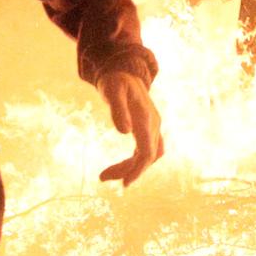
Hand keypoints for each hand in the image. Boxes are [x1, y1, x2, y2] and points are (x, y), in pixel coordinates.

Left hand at [96, 69, 163, 185]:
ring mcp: (153, 127)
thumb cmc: (116, 81)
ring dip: (131, 167)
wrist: (125, 71)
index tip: (125, 184)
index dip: (138, 169)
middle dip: (128, 170)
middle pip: (147, 157)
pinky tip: (120, 166)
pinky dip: (134, 161)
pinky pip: (146, 151)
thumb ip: (118, 110)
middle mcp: (154, 124)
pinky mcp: (148, 128)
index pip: (147, 151)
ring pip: (148, 156)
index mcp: (146, 119)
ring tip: (107, 174)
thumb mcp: (113, 91)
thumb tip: (124, 132)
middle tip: (102, 177)